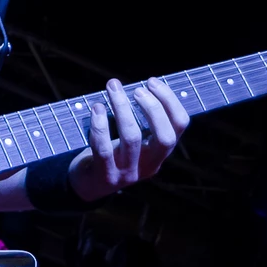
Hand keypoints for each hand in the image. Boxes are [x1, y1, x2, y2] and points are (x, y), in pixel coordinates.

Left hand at [69, 78, 189, 202]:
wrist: (87, 185)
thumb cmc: (111, 152)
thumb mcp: (133, 140)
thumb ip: (141, 119)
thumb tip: (142, 84)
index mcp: (160, 152)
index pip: (179, 126)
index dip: (170, 101)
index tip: (152, 82)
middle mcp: (149, 165)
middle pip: (164, 137)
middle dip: (153, 108)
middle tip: (137, 89)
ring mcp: (128, 173)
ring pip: (132, 138)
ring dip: (122, 108)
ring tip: (113, 88)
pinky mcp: (105, 176)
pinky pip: (103, 148)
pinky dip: (100, 125)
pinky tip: (96, 108)